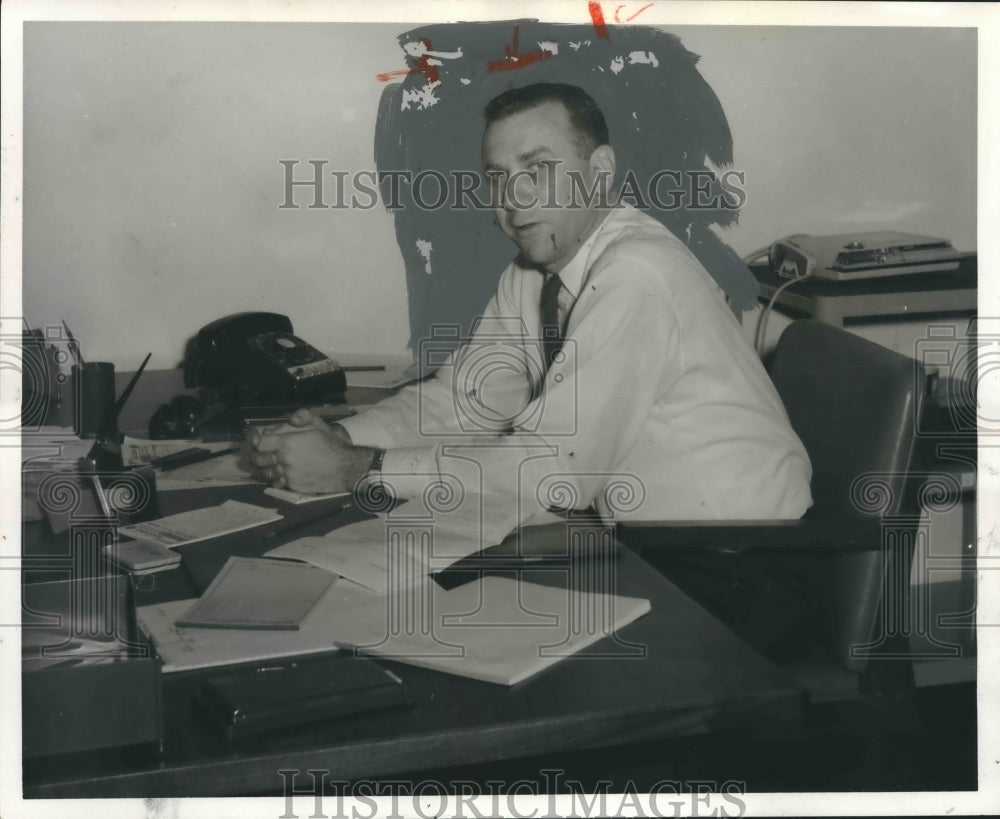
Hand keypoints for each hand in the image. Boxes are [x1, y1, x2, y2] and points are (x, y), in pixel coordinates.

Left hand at [245, 425, 371, 493]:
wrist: (345, 468)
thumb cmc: (332, 445)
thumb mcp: (319, 425)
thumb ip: (302, 416)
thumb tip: (290, 419)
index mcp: (288, 443)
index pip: (259, 443)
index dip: (256, 441)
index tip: (258, 441)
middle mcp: (285, 460)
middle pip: (258, 459)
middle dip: (256, 455)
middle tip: (260, 453)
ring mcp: (288, 475)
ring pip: (265, 473)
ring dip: (264, 468)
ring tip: (269, 464)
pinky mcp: (293, 486)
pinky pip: (276, 483)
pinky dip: (275, 478)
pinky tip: (281, 474)